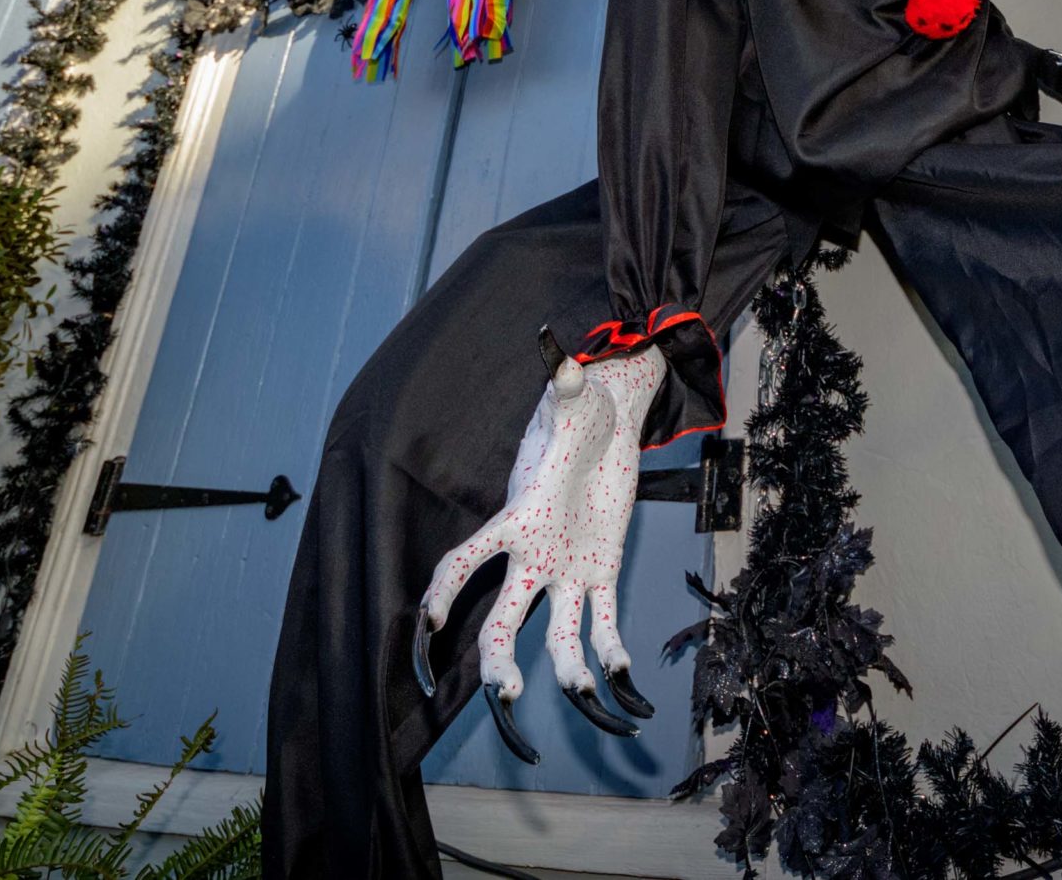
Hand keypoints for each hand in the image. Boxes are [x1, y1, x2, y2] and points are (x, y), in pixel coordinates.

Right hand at [413, 332, 665, 762]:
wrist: (606, 419)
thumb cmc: (579, 410)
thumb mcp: (571, 401)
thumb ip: (564, 385)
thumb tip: (562, 355)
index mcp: (520, 519)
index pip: (469, 559)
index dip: (447, 591)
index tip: (430, 625)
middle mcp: (535, 554)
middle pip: (503, 618)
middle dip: (496, 661)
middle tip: (504, 696)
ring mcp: (567, 569)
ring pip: (556, 636)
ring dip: (568, 675)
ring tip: (590, 705)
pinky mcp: (602, 572)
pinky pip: (605, 626)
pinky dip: (616, 660)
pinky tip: (630, 696)